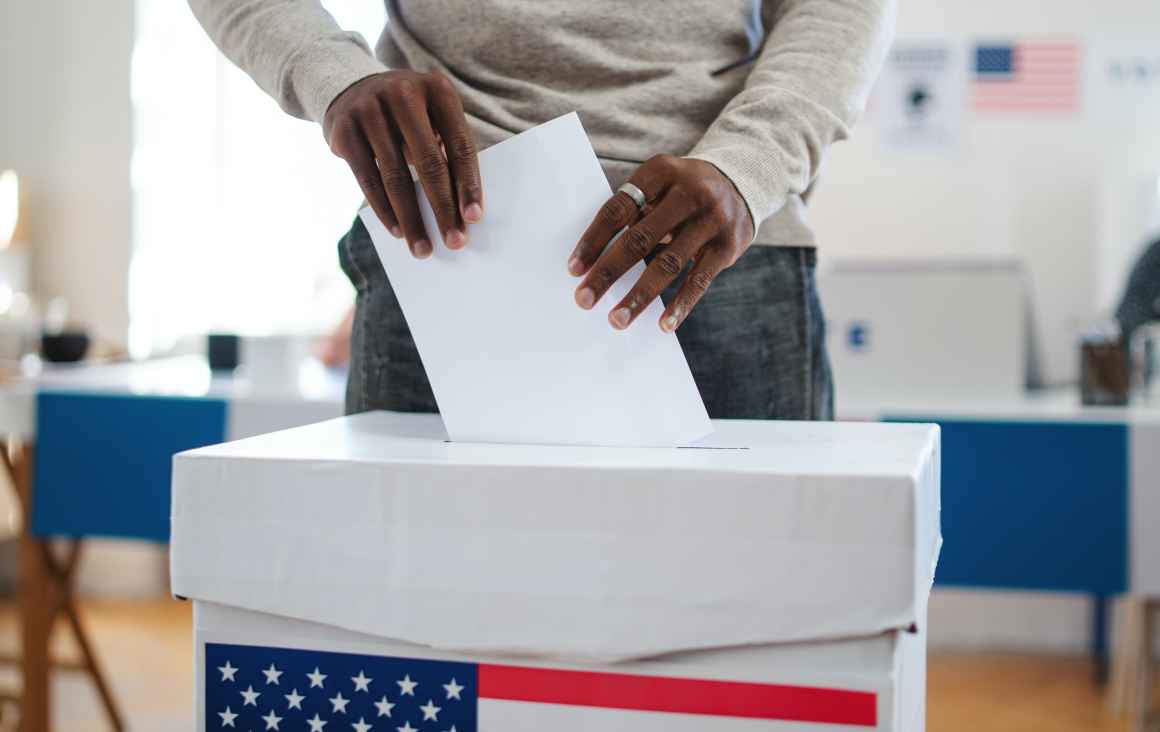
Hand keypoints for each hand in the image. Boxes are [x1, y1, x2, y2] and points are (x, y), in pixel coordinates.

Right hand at [323, 71, 482, 257]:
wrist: (351, 87)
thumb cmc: (408, 115)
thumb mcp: (431, 117)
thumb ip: (446, 151)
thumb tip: (460, 212)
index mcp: (438, 89)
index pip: (460, 145)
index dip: (468, 184)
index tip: (474, 218)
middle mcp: (403, 94)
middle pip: (429, 162)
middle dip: (443, 208)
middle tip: (454, 242)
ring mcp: (370, 110)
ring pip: (396, 176)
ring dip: (412, 219)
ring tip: (423, 248)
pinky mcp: (344, 129)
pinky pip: (368, 179)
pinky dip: (384, 210)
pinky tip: (398, 231)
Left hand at [568, 155, 752, 331]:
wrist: (741, 184)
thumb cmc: (680, 193)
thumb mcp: (659, 187)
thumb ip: (635, 214)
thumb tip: (596, 263)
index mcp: (661, 171)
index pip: (619, 208)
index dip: (594, 240)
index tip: (573, 269)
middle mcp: (689, 192)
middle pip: (640, 238)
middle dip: (608, 272)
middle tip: (584, 299)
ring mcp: (711, 219)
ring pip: (669, 263)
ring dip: (640, 295)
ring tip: (617, 319)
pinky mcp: (728, 245)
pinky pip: (700, 280)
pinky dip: (681, 305)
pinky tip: (663, 325)